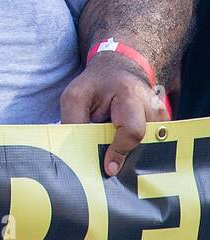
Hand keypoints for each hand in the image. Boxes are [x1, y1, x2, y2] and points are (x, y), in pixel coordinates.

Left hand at [60, 54, 169, 176]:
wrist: (117, 71)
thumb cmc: (94, 85)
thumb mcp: (75, 96)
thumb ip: (74, 121)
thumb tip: (78, 152)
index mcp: (130, 95)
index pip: (132, 131)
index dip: (119, 151)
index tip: (109, 168)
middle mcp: (153, 106)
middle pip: (144, 143)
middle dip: (126, 155)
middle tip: (107, 164)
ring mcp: (163, 116)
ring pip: (150, 147)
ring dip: (132, 153)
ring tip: (113, 152)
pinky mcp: (165, 124)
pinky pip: (153, 145)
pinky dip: (137, 150)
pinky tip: (123, 149)